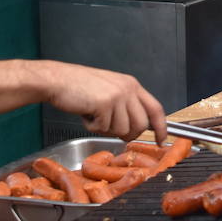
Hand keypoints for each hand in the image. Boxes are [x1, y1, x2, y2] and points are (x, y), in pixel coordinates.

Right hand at [42, 61, 166, 141]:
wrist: (59, 80)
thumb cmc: (81, 87)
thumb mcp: (111, 90)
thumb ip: (126, 105)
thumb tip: (136, 128)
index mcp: (132, 85)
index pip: (156, 109)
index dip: (162, 127)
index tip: (162, 140)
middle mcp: (128, 89)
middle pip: (141, 125)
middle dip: (127, 134)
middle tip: (110, 128)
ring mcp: (117, 96)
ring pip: (123, 129)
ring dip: (106, 129)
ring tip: (94, 116)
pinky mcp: (104, 104)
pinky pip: (104, 128)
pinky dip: (93, 127)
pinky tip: (86, 114)